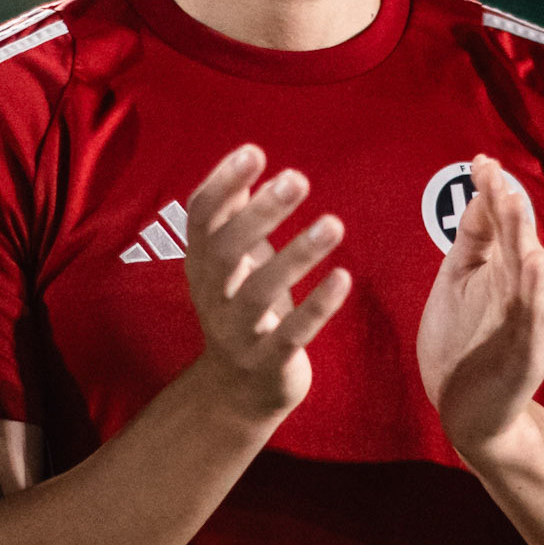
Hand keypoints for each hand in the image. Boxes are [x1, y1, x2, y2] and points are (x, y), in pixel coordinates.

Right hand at [185, 144, 351, 423]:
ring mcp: (238, 332)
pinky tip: (343, 277)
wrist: (236, 393)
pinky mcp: (268, 362)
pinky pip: (291, 334)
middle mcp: (212, 296)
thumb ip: (236, 215)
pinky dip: (317, 306)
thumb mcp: (233, 264)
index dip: (222, 184)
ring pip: (259, 292)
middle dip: (260, 213)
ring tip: (334, 224)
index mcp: (201, 266)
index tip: (254, 152)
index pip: (199, 218)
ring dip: (297, 255)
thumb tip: (245, 156)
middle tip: (298, 178)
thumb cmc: (243, 311)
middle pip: (225, 250)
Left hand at [416, 154, 543, 461]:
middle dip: (513, 215)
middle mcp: (522, 292)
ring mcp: (529, 324)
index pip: (503, 224)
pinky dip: (537, 299)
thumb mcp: (460, 281)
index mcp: (504, 270)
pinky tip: (534, 273)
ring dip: (530, 252)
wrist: (469, 411)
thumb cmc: (463, 342)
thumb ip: (473, 237)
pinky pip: (536, 324)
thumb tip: (481, 186)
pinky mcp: (529, 356)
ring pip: (534, 282)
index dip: (492, 194)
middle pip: (521, 246)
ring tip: (522, 224)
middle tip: (501, 184)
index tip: (480, 163)